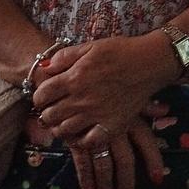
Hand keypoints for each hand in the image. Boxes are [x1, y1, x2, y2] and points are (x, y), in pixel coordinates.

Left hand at [29, 36, 169, 185]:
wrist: (150, 63)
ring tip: (64, 121)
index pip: (41, 95)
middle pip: (49, 116)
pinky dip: (81, 140)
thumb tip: (45, 67)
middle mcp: (81, 99)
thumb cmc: (121, 51)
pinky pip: (88, 142)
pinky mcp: (111, 125)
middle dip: (46, 113)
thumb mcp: (90, 46)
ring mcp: (96, 114)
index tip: (44, 97)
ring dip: (60, 127)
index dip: (38, 97)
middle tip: (52, 110)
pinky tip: (81, 133)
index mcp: (73, 78)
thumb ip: (64, 56)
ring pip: (64, 131)